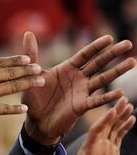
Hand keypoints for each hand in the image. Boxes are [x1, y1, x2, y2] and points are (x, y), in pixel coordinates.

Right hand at [0, 54, 42, 154]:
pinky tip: (24, 108)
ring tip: (40, 82)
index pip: (0, 62)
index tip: (27, 59)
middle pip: (10, 72)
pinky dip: (16, 109)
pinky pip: (7, 108)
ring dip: (29, 83)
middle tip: (40, 68)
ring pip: (13, 86)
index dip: (16, 60)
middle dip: (28, 70)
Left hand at [22, 32, 136, 144]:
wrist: (36, 121)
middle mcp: (78, 78)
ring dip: (117, 71)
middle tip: (128, 43)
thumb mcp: (32, 74)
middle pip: (98, 63)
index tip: (109, 38)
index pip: (85, 54)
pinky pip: (96, 100)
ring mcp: (82, 92)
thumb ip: (32, 54)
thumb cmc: (35, 97)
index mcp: (68, 69)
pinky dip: (107, 97)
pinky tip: (120, 93)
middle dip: (112, 54)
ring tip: (132, 62)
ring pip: (103, 79)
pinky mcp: (81, 106)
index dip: (96, 46)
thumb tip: (27, 33)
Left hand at [73, 97, 134, 154]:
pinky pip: (119, 134)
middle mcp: (98, 142)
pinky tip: (132, 117)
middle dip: (115, 112)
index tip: (111, 111)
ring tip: (129, 105)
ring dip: (121, 116)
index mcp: (89, 146)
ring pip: (114, 127)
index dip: (104, 121)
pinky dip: (125, 126)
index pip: (97, 130)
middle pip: (107, 124)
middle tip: (123, 100)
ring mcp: (106, 143)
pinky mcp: (112, 147)